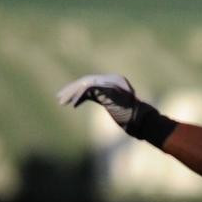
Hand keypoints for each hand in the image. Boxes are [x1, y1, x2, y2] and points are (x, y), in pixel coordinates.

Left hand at [56, 74, 174, 145]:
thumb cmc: (132, 119)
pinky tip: (73, 105)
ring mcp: (111, 83)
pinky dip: (80, 97)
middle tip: (59, 98)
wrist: (142, 121)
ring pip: (85, 84)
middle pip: (86, 81)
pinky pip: (90, 89)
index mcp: (113, 82)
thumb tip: (95, 102)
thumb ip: (107, 102)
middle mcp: (111, 80)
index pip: (91, 83)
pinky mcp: (109, 89)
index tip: (67, 100)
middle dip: (71, 90)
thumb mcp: (116, 109)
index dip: (77, 91)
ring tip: (62, 102)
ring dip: (72, 93)